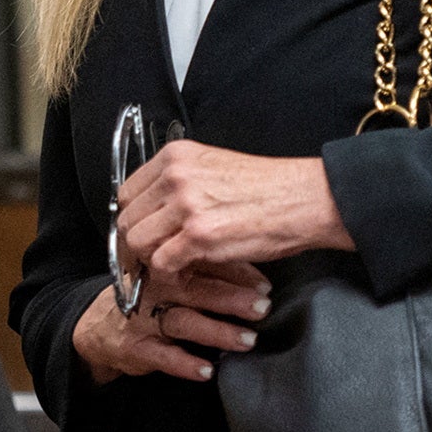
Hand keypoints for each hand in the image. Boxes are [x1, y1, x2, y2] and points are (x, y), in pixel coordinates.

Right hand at [72, 260, 271, 384]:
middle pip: (198, 290)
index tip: (266, 285)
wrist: (97, 326)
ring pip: (184, 322)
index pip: (205, 263)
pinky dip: (184, 364)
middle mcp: (157, 288)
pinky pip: (161, 356)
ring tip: (247, 340)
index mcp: (170, 266)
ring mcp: (144, 318)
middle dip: (233, 299)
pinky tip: (207, 370)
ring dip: (217, 331)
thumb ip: (210, 272)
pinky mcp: (135, 347)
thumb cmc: (151, 298)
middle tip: (262, 307)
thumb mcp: (174, 278)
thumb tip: (259, 274)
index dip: (238, 273)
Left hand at [117, 139, 355, 276]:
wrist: (303, 199)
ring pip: (139, 243)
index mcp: (177, 157)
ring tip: (173, 264)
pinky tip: (187, 271)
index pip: (128, 192)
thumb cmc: (269, 187)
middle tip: (154, 255)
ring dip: (152, 259)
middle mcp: (176, 177)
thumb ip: (181, 182)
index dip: (133, 218)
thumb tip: (156, 208)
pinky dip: (171, 273)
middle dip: (138, 243)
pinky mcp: (199, 236)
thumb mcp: (214, 167)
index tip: (141, 232)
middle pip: (128, 219)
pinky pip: (162, 263)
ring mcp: (186, 206)